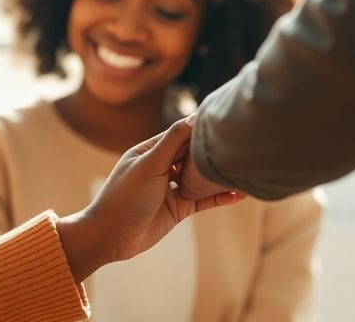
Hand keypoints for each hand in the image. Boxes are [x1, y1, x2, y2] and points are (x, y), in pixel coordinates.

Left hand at [56, 117, 242, 282]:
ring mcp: (170, 189)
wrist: (110, 236)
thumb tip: (194, 117)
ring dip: (218, 175)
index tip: (224, 122)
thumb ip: (172, 141)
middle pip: (192, 155)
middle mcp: (161, 167)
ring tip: (244, 168)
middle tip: (240, 144)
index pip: (180, 134)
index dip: (201, 130)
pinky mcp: (177, 209)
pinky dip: (220, 197)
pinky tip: (239, 193)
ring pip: (200, 178)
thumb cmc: (124, 197)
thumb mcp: (149, 164)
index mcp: (150, 151)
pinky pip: (203, 200)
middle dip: (212, 151)